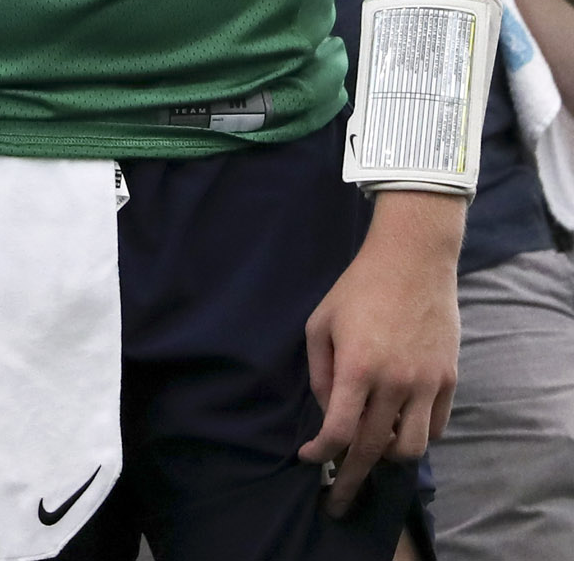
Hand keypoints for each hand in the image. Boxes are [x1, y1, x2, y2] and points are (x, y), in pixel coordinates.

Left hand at [299, 189, 464, 512]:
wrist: (412, 263)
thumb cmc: (357, 289)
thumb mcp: (320, 324)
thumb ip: (320, 373)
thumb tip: (327, 412)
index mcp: (356, 367)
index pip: (339, 430)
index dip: (322, 453)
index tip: (309, 460)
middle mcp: (394, 382)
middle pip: (373, 448)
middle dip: (352, 478)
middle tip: (338, 497)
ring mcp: (426, 383)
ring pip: (411, 448)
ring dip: (387, 458)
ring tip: (370, 454)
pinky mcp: (449, 380)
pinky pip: (436, 427)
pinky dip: (416, 438)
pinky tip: (399, 431)